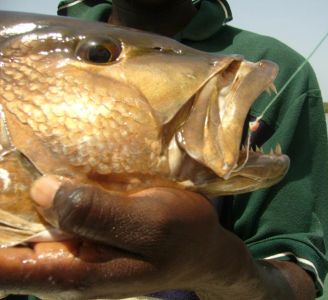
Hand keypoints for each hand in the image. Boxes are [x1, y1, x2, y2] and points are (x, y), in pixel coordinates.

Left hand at [0, 176, 314, 299]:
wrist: (202, 248)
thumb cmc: (183, 236)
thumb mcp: (150, 224)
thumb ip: (97, 213)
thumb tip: (41, 189)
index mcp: (76, 272)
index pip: (4, 271)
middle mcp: (64, 264)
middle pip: (7, 244)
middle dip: (6, 201)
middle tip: (9, 162)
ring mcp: (72, 247)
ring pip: (24, 224)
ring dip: (17, 195)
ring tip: (18, 158)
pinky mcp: (83, 230)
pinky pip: (49, 210)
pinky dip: (42, 189)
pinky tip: (48, 166)